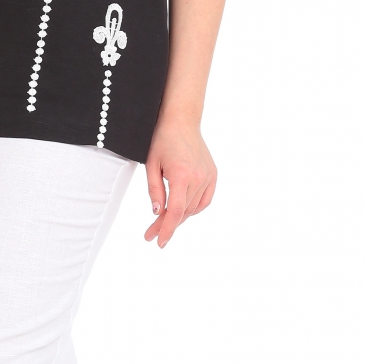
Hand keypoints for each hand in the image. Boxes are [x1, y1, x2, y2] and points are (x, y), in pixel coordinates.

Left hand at [143, 116, 216, 247]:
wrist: (181, 121)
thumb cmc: (162, 140)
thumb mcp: (151, 164)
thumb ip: (154, 190)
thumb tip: (156, 213)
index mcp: (181, 175)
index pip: (175, 211)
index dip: (166, 229)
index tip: (159, 242)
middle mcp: (198, 177)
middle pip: (183, 211)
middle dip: (167, 224)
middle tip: (151, 232)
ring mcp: (208, 176)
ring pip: (193, 208)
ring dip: (180, 216)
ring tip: (164, 218)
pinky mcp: (213, 175)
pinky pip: (205, 200)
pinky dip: (194, 208)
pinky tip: (183, 209)